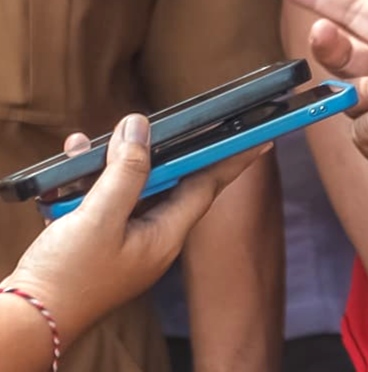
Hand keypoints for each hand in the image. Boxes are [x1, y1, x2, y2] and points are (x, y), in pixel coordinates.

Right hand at [6, 115, 266, 346]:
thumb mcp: (100, 217)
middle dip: (148, 152)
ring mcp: (121, 244)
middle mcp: (150, 240)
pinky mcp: (93, 246)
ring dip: (107, 166)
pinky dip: (85, 185)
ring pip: (126, 190)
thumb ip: (125, 171)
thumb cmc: (67, 278)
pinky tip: (65, 172)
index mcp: (165, 236)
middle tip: (138, 127)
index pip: (207, 186)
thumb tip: (140, 127)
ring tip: (85, 145)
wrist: (23, 323)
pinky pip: (98, 205)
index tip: (260, 136)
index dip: (231, 158)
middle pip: (164, 181)